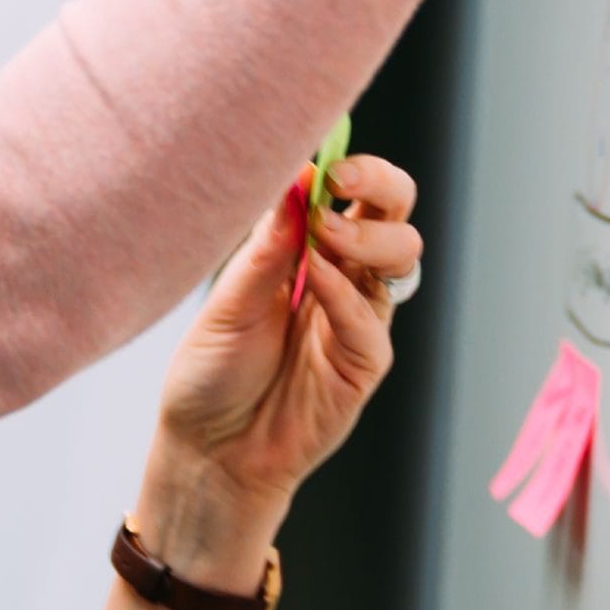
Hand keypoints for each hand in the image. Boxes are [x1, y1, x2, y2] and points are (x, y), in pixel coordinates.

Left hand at [139, 155, 423, 580]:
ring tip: (325, 236)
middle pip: (394, 214)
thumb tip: (296, 180)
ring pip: (403, 258)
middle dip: (381, 186)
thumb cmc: (210, 375)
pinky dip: (349, 296)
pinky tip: (318, 283)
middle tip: (343, 182)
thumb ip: (267, 248)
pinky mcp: (363, 367)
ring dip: (368, 237)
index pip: (353, 194)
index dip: (353, 168)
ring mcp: (358, 321)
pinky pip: (373, 323)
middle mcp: (343, 279)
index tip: (328, 156)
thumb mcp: (227, 301)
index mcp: (309, 252)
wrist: (206, 452)